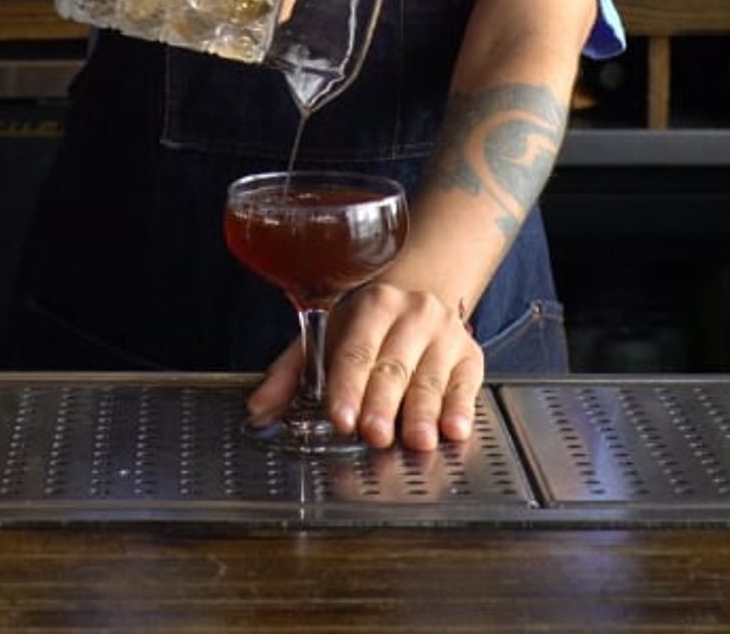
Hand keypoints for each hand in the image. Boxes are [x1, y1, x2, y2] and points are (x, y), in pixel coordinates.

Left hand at [247, 284, 482, 451]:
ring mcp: (444, 334)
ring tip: (416, 440)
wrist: (423, 289)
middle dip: (382, 404)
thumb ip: (292, 373)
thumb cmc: (367, 324)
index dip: (346, 386)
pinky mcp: (471, 355)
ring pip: (430, 379)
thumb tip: (258, 410)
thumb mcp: (327, 334)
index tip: (341, 416)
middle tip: (373, 434)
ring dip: (422, 413)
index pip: (355, 350)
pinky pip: (466, 385)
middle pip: (392, 367)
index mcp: (370, 306)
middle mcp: (411, 314)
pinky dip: (460, 408)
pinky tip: (454, 428)